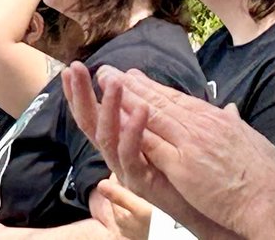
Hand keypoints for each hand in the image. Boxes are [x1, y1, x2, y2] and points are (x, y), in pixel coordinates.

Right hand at [64, 63, 228, 236]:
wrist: (204, 206)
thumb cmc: (184, 168)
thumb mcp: (162, 130)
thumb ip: (146, 105)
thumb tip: (134, 73)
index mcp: (120, 141)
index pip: (93, 114)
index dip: (80, 93)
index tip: (71, 68)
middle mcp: (117, 155)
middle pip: (91, 123)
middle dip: (81, 95)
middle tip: (74, 69)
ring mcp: (127, 169)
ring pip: (106, 137)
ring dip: (108, 107)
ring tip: (113, 81)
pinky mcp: (141, 182)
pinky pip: (131, 155)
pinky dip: (134, 131)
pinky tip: (142, 108)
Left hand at [86, 66, 274, 238]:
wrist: (273, 202)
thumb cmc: (268, 177)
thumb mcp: (251, 139)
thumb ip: (234, 122)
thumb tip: (230, 109)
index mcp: (216, 118)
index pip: (178, 98)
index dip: (153, 86)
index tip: (134, 76)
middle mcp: (201, 123)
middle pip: (159, 99)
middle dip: (131, 84)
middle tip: (108, 71)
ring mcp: (190, 142)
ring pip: (150, 113)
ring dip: (124, 97)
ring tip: (104, 83)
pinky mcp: (182, 164)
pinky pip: (150, 142)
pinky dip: (130, 127)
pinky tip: (114, 117)